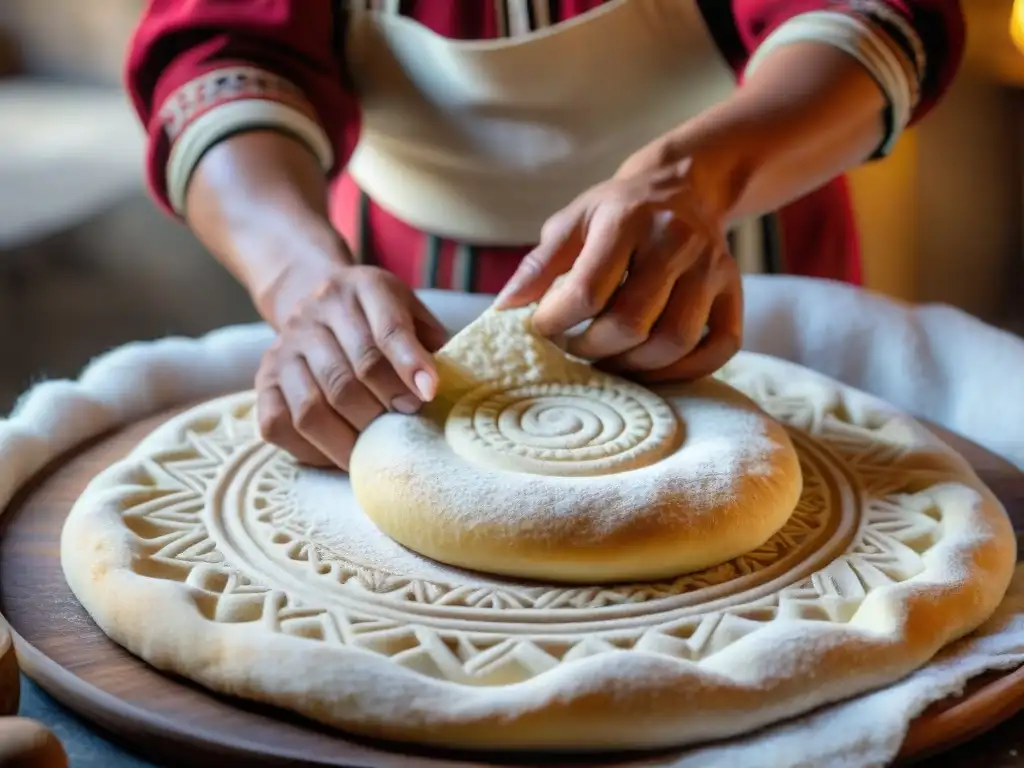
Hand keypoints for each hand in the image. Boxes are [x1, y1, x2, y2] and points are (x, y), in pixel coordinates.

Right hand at [256, 265, 447, 468]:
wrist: (312, 294)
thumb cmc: (377, 318)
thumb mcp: (410, 312)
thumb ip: (431, 344)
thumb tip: (450, 389)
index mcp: (363, 288)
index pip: (387, 329)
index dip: (410, 365)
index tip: (430, 394)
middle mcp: (317, 312)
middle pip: (350, 375)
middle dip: (383, 410)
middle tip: (408, 429)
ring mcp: (285, 347)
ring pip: (312, 406)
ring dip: (349, 438)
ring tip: (376, 451)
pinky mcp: (263, 378)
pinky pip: (278, 424)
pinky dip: (310, 449)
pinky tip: (339, 453)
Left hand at [496, 149, 742, 381]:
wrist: (685, 185)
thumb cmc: (616, 211)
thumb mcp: (572, 222)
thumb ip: (538, 265)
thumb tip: (503, 310)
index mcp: (628, 218)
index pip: (588, 290)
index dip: (557, 322)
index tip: (541, 329)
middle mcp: (677, 240)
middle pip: (632, 322)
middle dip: (592, 349)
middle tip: (574, 349)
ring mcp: (712, 267)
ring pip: (675, 341)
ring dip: (634, 366)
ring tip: (608, 360)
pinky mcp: (734, 290)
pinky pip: (720, 347)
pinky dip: (685, 371)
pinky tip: (652, 368)